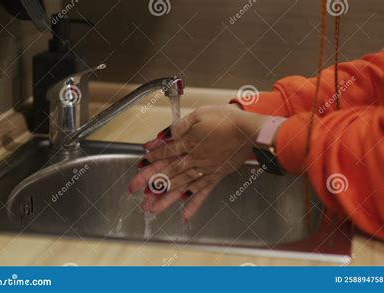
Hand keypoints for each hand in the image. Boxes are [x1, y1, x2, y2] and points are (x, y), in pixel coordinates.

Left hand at [128, 104, 267, 220]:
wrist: (250, 131)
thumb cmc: (227, 119)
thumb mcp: (200, 114)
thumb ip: (180, 126)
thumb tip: (164, 136)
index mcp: (189, 142)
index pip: (165, 152)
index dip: (151, 158)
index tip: (139, 165)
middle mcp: (195, 159)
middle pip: (168, 172)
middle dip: (149, 182)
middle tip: (133, 190)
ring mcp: (205, 170)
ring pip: (181, 186)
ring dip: (165, 198)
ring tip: (151, 209)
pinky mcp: (216, 176)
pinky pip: (203, 193)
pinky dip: (194, 205)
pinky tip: (184, 215)